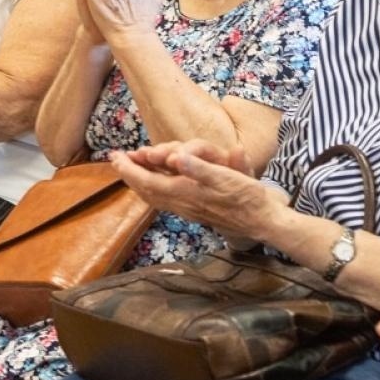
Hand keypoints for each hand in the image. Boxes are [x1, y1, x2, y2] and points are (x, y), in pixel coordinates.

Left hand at [110, 138, 272, 236]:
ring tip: (129, 168)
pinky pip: (165, 201)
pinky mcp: (195, 212)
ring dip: (138, 182)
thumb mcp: (228, 178)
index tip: (116, 156)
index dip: (130, 169)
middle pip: (145, 190)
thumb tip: (177, 158)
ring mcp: (187, 210)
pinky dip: (153, 190)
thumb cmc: (248, 198)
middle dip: (128, 174)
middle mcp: (181, 204)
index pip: (148, 181)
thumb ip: (201, 168)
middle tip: (116, 159)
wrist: (264, 223)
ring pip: (153, 197)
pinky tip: (153, 185)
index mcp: (186, 193)